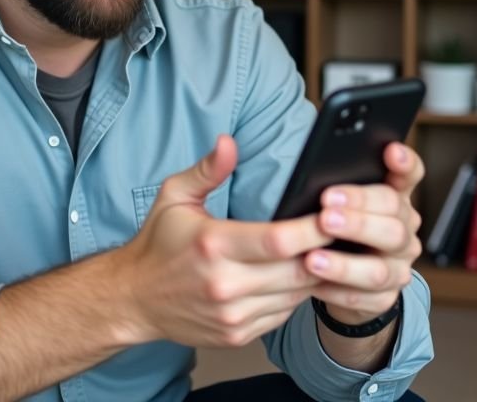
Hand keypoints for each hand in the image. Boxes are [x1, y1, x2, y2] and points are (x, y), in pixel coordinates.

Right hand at [118, 134, 332, 347]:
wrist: (133, 299)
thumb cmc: (157, 245)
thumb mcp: (175, 197)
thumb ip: (208, 170)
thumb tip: (228, 142)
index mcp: (213, 244)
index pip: (279, 240)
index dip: (314, 228)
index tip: (334, 214)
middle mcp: (225, 284)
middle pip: (297, 270)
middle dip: (325, 251)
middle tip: (343, 233)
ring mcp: (232, 314)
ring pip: (296, 295)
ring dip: (315, 274)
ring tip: (327, 254)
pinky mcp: (237, 335)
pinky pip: (283, 314)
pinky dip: (295, 295)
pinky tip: (297, 277)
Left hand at [305, 142, 424, 324]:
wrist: (344, 282)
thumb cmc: (337, 232)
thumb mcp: (338, 205)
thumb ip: (335, 189)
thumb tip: (308, 177)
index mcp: (395, 200)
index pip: (410, 175)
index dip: (405, 163)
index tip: (390, 151)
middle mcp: (404, 231)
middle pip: (394, 221)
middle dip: (358, 217)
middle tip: (326, 214)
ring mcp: (399, 267)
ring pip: (379, 268)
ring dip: (344, 264)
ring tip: (312, 259)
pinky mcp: (386, 297)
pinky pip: (363, 298)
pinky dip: (336, 291)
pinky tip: (314, 284)